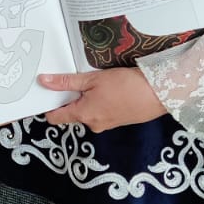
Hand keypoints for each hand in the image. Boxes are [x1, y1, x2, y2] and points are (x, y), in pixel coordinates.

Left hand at [37, 67, 166, 132]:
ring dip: (86, 98)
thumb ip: (67, 82)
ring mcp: (106, 124)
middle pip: (71, 113)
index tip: (46, 93)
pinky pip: (100, 112)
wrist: (158, 93)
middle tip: (75, 79)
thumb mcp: (92, 79)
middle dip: (70, 97)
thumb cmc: (127, 86)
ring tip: (95, 82)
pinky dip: (99, 101)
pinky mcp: (117, 121)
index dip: (48, 106)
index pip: (55, 118)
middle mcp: (93, 124)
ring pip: (87, 111)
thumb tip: (45, 81)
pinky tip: (108, 89)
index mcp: (83, 115)